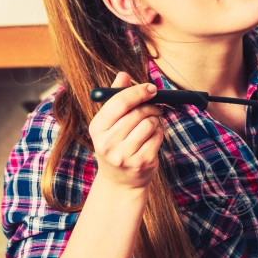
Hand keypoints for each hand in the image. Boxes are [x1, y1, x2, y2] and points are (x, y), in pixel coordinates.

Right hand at [89, 72, 162, 189]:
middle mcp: (107, 143)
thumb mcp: (110, 124)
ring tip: (153, 123)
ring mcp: (124, 155)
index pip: (119, 102)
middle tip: (156, 107)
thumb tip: (123, 75)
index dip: (138, 92)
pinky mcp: (141, 163)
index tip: (151, 88)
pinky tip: (154, 135)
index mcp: (97, 128)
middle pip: (137, 113)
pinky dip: (160, 132)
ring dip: (156, 120)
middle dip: (151, 106)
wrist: (120, 182)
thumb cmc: (116, 146)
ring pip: (149, 124)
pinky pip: (157, 137)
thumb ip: (116, 98)